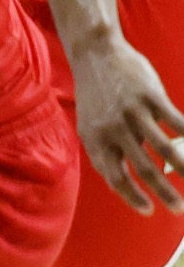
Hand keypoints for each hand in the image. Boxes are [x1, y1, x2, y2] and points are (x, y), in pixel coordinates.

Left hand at [68, 34, 183, 214]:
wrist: (96, 56)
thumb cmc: (96, 97)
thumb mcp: (90, 127)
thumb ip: (106, 152)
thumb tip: (125, 182)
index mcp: (96, 141)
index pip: (115, 178)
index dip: (133, 197)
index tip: (149, 211)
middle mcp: (113, 130)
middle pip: (143, 169)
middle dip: (164, 193)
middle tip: (179, 210)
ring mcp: (132, 113)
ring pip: (163, 148)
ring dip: (183, 168)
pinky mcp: (150, 97)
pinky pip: (176, 122)